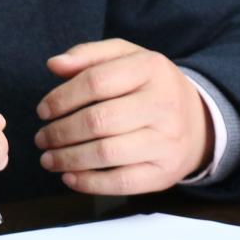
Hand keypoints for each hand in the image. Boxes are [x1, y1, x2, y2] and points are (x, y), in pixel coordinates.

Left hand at [33, 38, 213, 194]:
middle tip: (41, 138)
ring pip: (106, 154)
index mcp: (151, 68)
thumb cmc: (149, 86)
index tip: (43, 110)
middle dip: (60, 132)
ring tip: (48, 158)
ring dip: (68, 159)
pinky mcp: (165, 173)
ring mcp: (167, 141)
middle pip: (98, 121)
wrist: (198, 122)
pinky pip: (121, 183)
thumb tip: (54, 65)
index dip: (62, 98)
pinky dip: (89, 183)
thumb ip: (89, 56)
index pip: (96, 82)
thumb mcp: (126, 58)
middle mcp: (163, 104)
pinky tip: (70, 176)